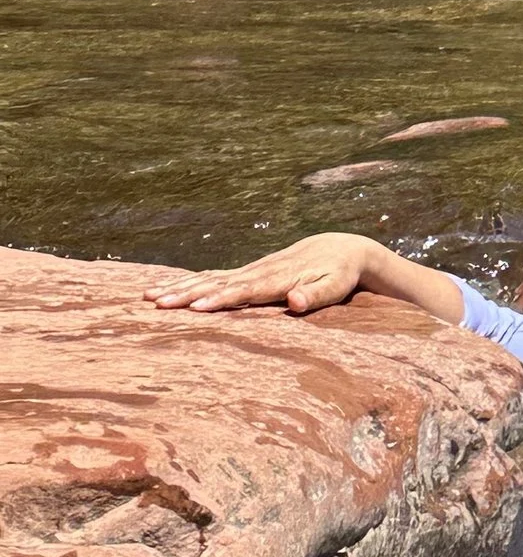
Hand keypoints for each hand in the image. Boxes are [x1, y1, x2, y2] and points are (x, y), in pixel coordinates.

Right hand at [151, 233, 380, 316]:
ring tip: (148, 296)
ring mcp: (250, 270)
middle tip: (156, 303)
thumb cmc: (339, 273)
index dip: (219, 299)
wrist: (340, 249)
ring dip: (179, 287)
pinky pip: (212, 277)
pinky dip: (189, 282)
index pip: (243, 290)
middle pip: (217, 284)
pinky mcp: (247, 272)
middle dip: (186, 294)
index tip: (194, 308)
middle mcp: (258, 272)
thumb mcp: (336, 286)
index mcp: (277, 279)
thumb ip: (317, 296)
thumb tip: (296, 302)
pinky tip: (166, 288)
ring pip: (208, 279)